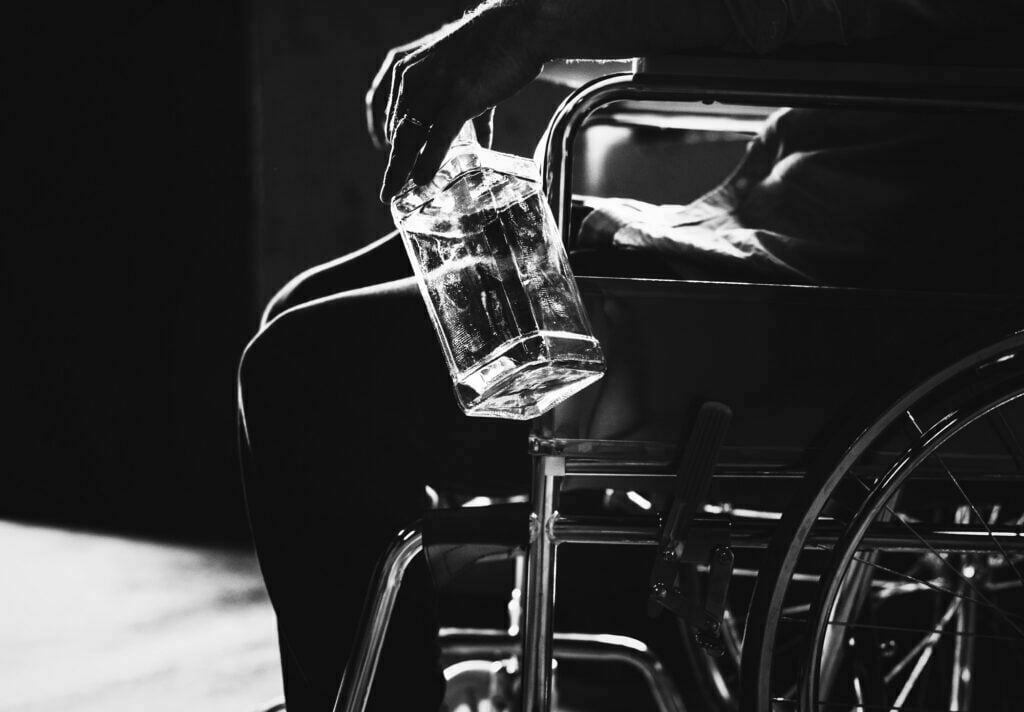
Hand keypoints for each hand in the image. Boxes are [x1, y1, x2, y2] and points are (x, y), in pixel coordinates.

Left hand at [378, 0, 545, 201]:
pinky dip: (427, 161)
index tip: (390, 163)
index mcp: (407, 69)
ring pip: (409, 138)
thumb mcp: (463, 75)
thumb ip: (467, 112)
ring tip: (397, 194)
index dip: (388, 141)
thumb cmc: (495, 51)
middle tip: (388, 191)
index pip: (389, 113)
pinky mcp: (457, 97)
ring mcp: (434, 87)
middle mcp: (413, 78)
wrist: (517, 28)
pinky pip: (436, 137)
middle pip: (397, 131)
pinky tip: (422, 180)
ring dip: (400, 171)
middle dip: (392, 165)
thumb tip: (479, 145)